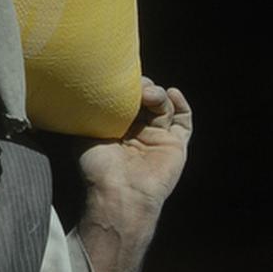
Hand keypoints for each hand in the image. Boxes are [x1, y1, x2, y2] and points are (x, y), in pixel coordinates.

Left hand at [78, 77, 192, 210]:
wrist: (119, 192)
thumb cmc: (97, 165)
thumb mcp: (88, 130)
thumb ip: (94, 109)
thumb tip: (96, 86)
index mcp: (114, 127)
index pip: (124, 99)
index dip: (124, 87)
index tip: (119, 80)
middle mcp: (136, 131)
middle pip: (145, 99)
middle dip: (142, 87)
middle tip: (136, 87)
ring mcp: (157, 137)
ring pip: (163, 106)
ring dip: (158, 94)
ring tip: (150, 95)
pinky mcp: (175, 145)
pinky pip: (184, 122)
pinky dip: (181, 105)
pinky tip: (173, 93)